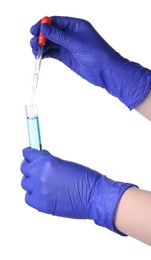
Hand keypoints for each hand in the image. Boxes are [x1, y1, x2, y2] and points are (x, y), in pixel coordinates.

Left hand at [20, 147, 133, 233]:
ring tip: (41, 182)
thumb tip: (41, 161)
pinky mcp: (41, 204)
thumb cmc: (86, 179)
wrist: (95, 196)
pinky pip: (28, 198)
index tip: (29, 155)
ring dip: (31, 181)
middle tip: (35, 168)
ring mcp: (39, 190)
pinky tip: (41, 193)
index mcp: (47, 162)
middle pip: (24, 168)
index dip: (29, 154)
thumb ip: (50, 162)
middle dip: (30, 167)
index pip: (28, 154)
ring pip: (25, 183)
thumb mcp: (65, 164)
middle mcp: (40, 175)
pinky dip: (32, 195)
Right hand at [30, 16, 150, 109]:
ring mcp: (69, 46)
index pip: (56, 21)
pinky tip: (40, 55)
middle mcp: (71, 34)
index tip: (34, 31)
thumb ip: (59, 36)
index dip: (43, 25)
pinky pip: (54, 53)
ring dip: (41, 45)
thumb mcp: (76, 43)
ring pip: (51, 43)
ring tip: (34, 50)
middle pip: (51, 32)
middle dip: (41, 36)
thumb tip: (44, 28)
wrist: (106, 71)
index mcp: (76, 26)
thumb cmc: (97, 54)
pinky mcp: (67, 57)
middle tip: (33, 42)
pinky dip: (46, 53)